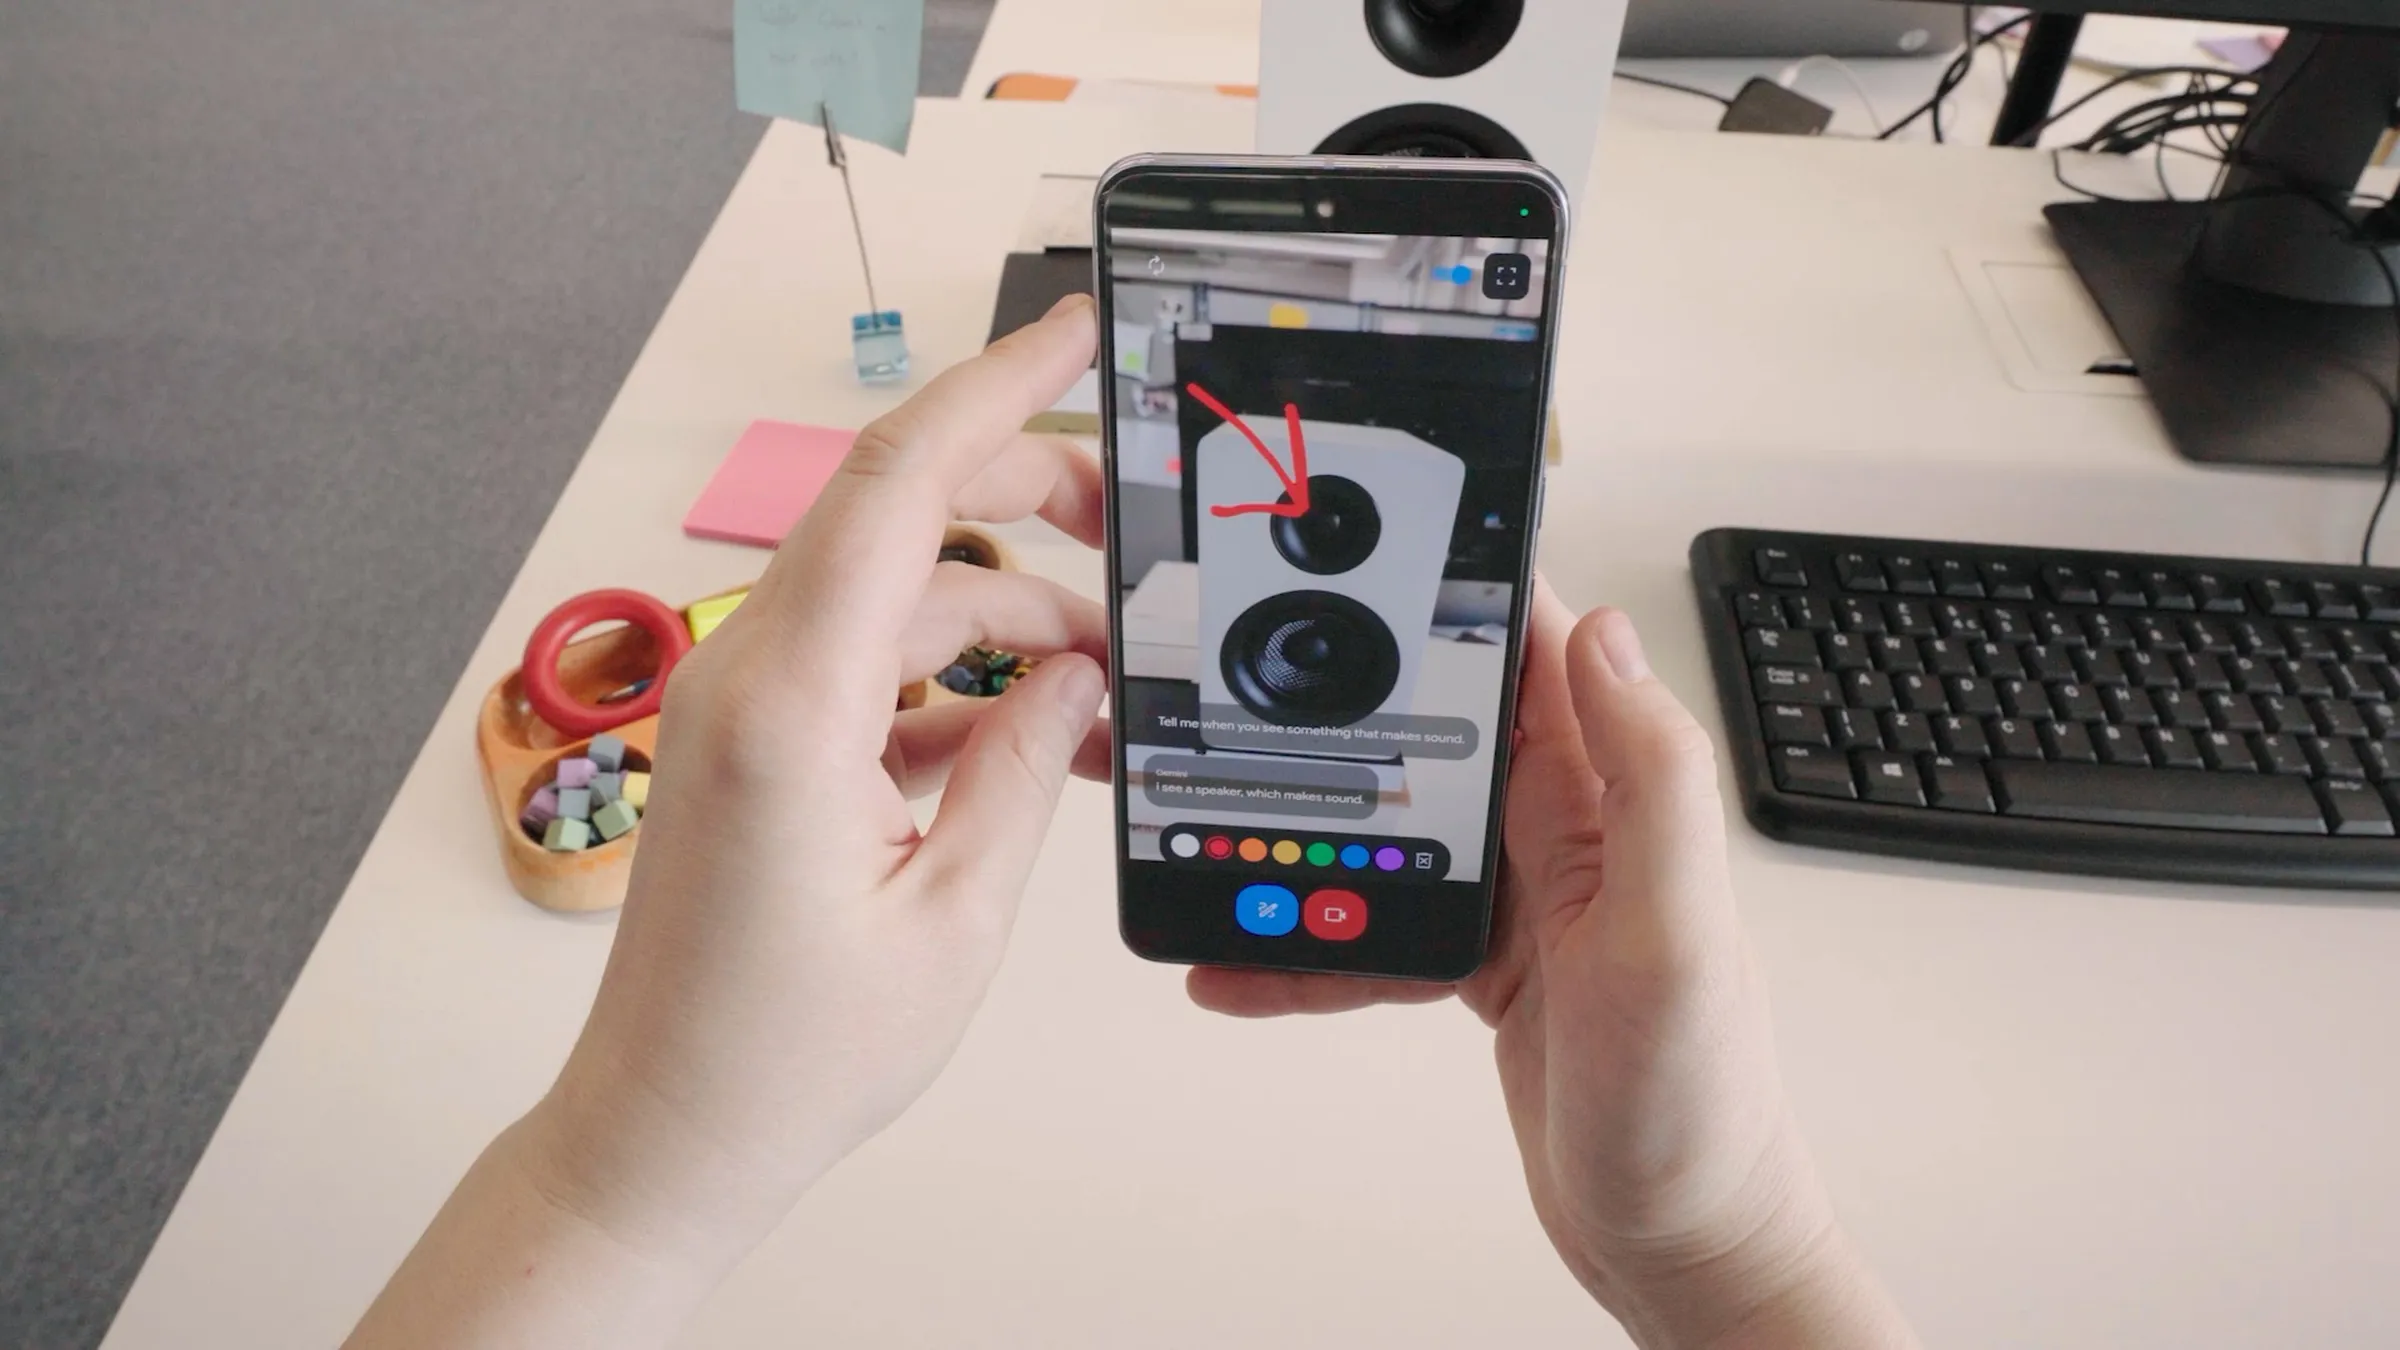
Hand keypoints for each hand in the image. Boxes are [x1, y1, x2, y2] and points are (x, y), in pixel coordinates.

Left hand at [349, 297, 1110, 1348]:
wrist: (664, 1135)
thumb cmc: (781, 1057)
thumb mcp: (955, 917)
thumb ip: (1026, 767)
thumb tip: (1075, 671)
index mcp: (793, 706)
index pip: (899, 486)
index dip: (995, 388)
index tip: (1075, 330)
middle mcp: (751, 678)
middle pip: (900, 514)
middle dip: (1026, 494)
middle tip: (1130, 519)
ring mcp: (744, 705)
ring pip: (896, 594)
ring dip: (1006, 615)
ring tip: (1104, 685)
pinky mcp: (753, 741)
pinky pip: (871, 663)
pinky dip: (956, 678)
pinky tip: (1033, 734)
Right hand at [1191, 583, 1913, 1348]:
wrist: (1685, 1241)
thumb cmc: (1700, 1106)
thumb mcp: (1675, 932)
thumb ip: (1649, 779)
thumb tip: (1601, 631)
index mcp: (1612, 797)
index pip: (1534, 647)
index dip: (1458, 583)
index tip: (1364, 540)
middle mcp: (1565, 829)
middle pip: (1435, 722)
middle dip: (1344, 697)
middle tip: (1235, 680)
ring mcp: (1519, 896)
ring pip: (1387, 821)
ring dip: (1306, 828)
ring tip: (1217, 831)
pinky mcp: (1482, 964)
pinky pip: (1374, 928)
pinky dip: (1308, 946)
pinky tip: (1241, 965)